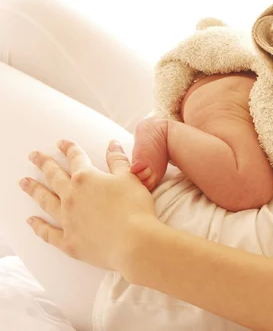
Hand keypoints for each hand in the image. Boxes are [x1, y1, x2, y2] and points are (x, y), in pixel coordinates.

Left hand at [19, 139, 157, 271]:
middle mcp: (72, 196)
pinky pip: (48, 233)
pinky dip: (39, 227)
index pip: (76, 158)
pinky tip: (31, 221)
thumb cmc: (135, 208)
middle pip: (54, 176)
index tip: (61, 143)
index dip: (69, 148)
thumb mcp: (130, 178)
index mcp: (87, 178)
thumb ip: (118, 161)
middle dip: (44, 164)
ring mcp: (67, 219)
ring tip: (24, 183)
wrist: (134, 242)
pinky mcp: (69, 241)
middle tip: (33, 156)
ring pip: (46, 201)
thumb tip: (112, 144)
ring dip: (34, 190)